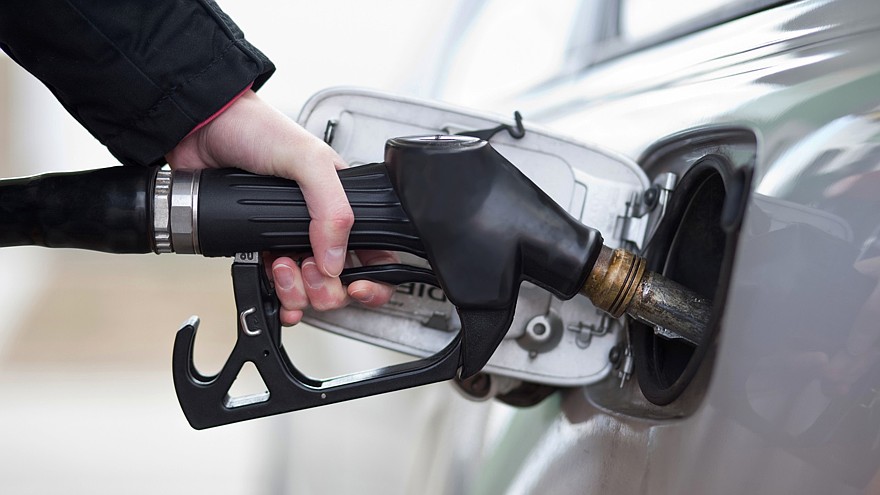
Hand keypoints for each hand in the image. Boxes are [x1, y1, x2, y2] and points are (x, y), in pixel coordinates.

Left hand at [166, 90, 394, 324]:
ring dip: (297, 290)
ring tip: (280, 265)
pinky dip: (277, 296)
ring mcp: (288, 239)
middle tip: (307, 268)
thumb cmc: (257, 129)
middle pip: (341, 282)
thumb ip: (332, 209)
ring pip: (309, 290)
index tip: (356, 287)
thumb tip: (335, 260)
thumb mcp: (308, 160)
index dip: (373, 279)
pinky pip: (275, 287)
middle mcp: (319, 226)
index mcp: (342, 202)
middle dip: (325, 288)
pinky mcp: (258, 248)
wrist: (202, 129)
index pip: (376, 251)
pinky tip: (272, 284)